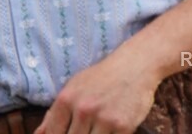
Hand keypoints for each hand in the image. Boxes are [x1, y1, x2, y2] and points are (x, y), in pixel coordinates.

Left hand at [35, 51, 160, 133]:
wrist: (137, 64)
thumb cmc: (103, 77)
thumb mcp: (74, 87)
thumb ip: (54, 114)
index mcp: (66, 100)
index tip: (68, 133)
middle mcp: (84, 109)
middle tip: (86, 129)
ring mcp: (104, 118)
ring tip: (99, 128)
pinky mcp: (123, 125)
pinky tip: (112, 128)